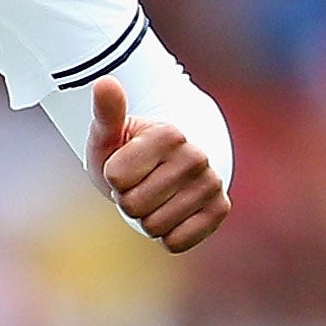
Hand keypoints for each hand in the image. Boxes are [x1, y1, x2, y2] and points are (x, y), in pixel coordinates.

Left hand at [85, 76, 229, 252]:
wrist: (161, 172)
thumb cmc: (126, 154)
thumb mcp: (108, 135)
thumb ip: (106, 112)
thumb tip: (105, 82)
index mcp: (170, 133)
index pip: (116, 178)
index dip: (113, 179)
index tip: (124, 168)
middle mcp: (196, 156)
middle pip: (133, 205)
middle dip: (128, 201)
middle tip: (139, 186)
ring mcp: (212, 183)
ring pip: (153, 226)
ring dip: (146, 219)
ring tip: (153, 199)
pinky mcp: (220, 209)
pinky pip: (176, 242)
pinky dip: (166, 236)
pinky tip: (170, 214)